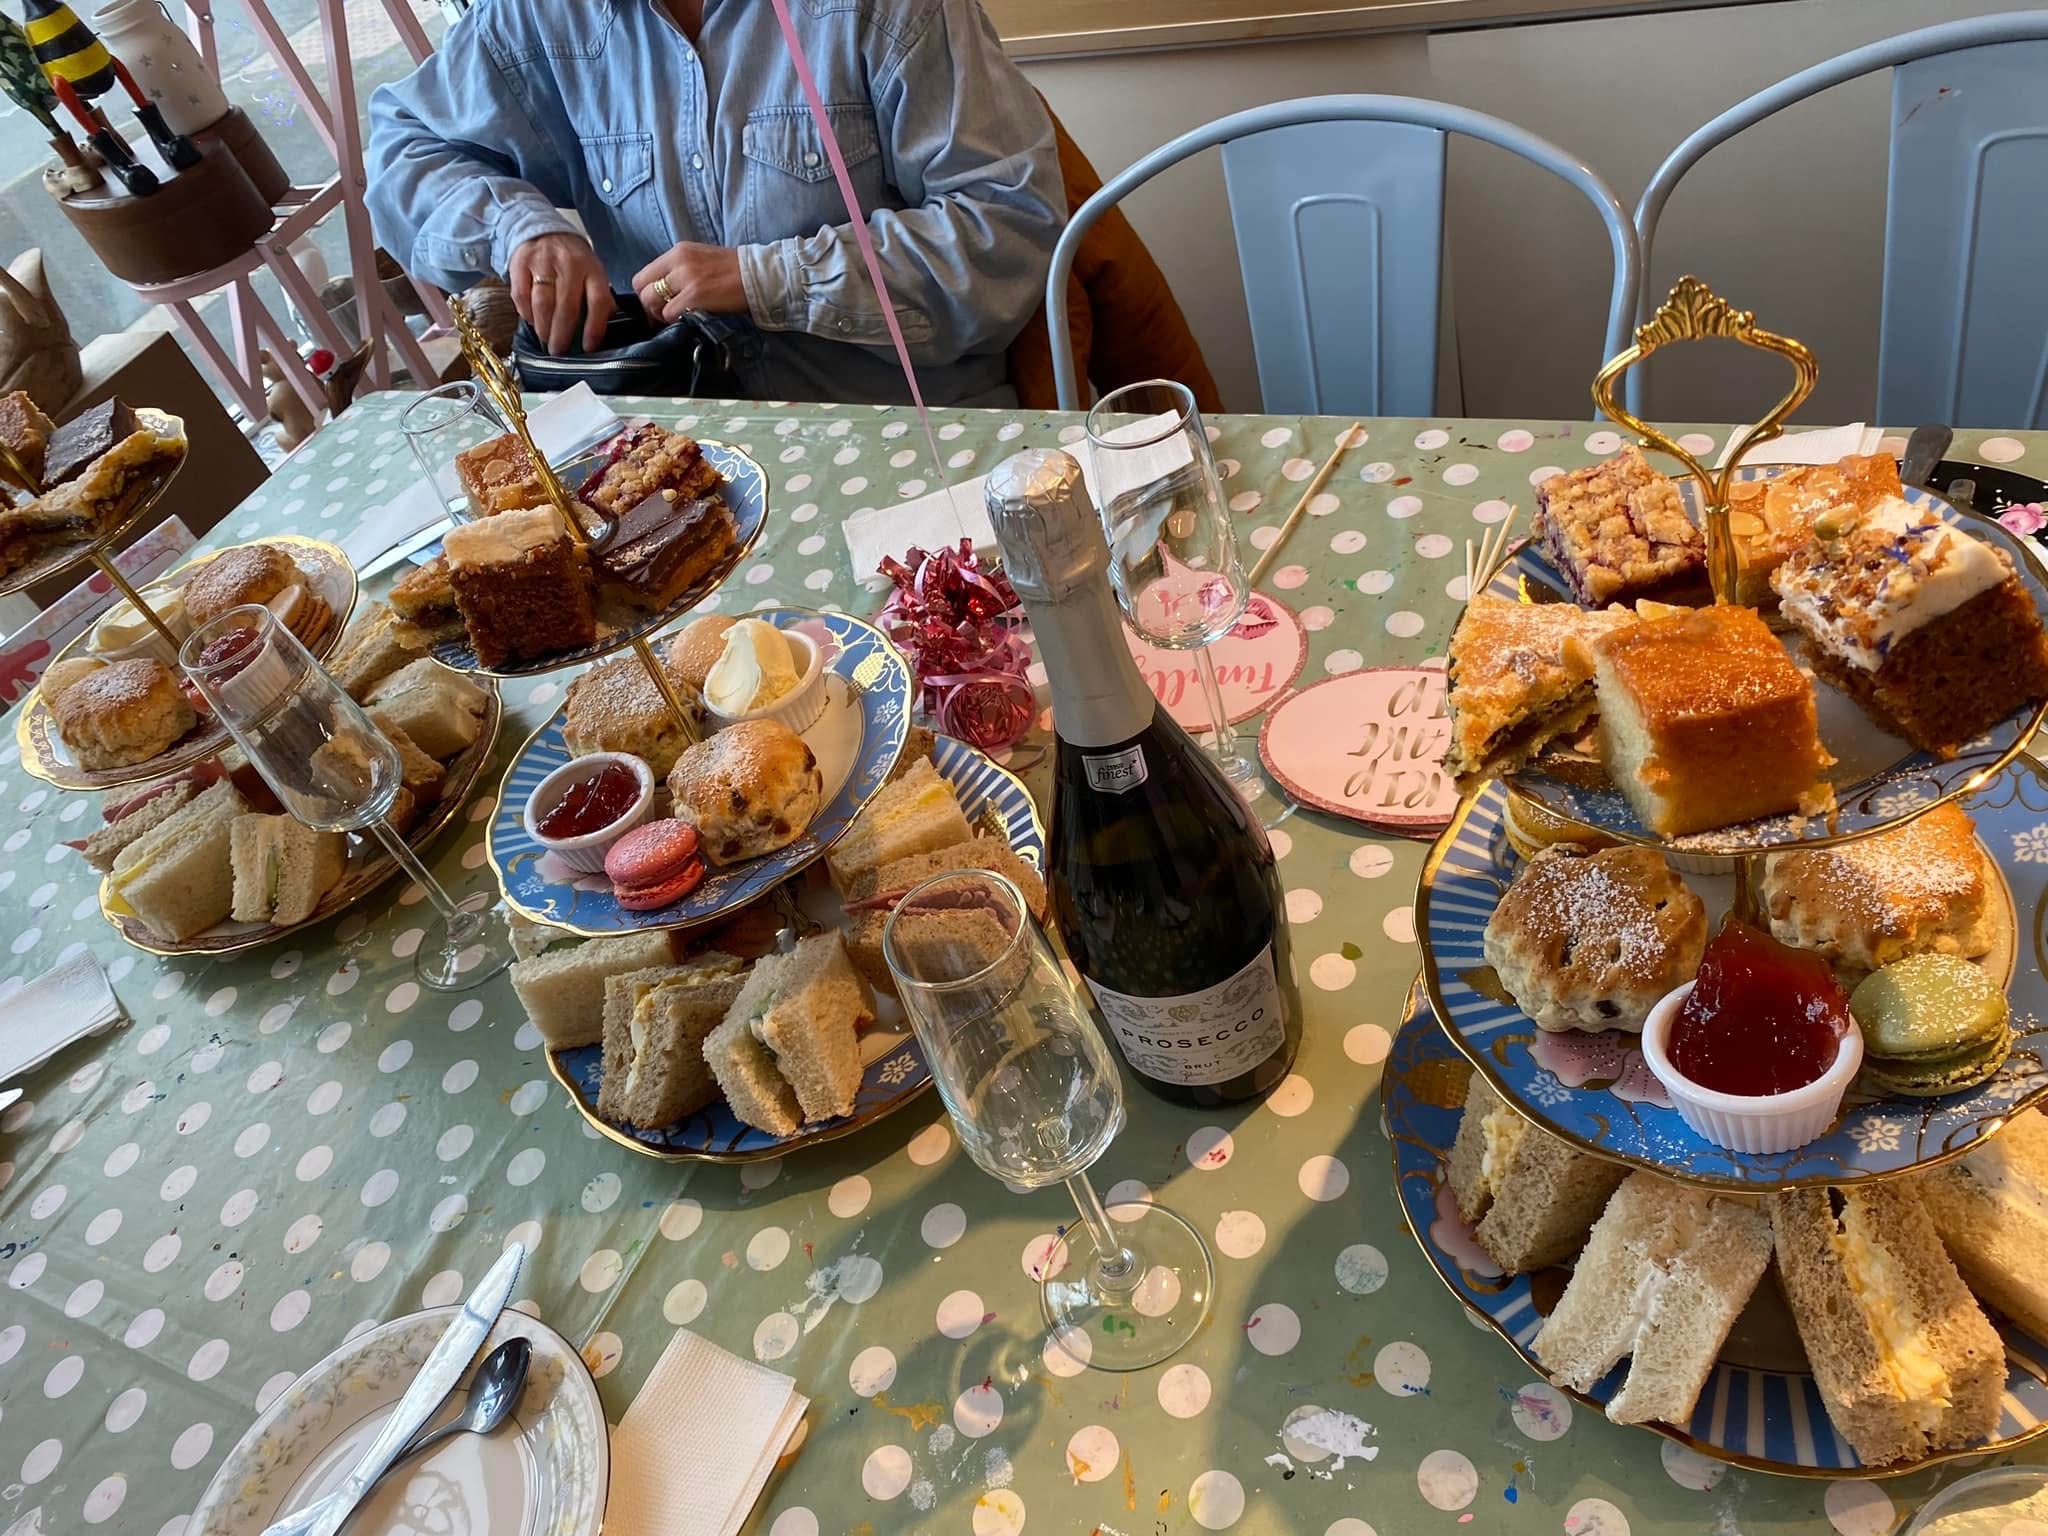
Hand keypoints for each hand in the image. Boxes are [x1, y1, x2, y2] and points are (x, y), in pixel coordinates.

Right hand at [510, 233, 613, 354]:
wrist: (543, 229)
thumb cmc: (572, 261)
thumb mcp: (592, 273)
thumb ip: (599, 298)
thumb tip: (602, 329)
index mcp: (592, 269)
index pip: (598, 302)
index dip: (594, 328)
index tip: (589, 347)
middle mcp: (569, 264)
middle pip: (566, 307)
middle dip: (562, 334)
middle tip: (559, 351)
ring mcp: (543, 262)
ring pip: (543, 303)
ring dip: (543, 327)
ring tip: (546, 340)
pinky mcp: (521, 262)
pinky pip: (521, 295)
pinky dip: (525, 313)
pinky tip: (531, 321)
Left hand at [631, 243, 746, 323]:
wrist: (757, 275)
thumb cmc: (733, 271)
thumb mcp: (700, 259)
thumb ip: (679, 270)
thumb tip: (664, 290)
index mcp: (678, 252)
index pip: (643, 274)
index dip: (646, 293)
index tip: (655, 303)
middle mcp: (678, 262)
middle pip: (643, 288)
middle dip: (649, 306)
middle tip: (661, 315)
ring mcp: (686, 278)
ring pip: (651, 301)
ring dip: (659, 314)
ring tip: (673, 318)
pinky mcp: (695, 295)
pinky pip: (669, 312)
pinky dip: (673, 320)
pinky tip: (684, 319)